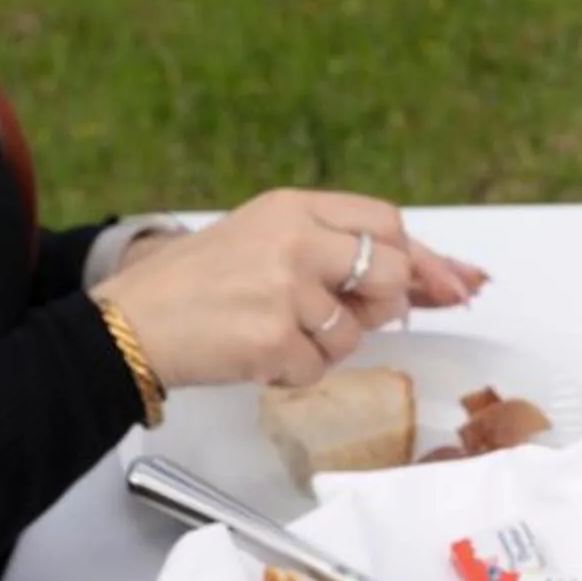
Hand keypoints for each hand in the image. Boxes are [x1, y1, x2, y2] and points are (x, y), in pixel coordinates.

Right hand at [93, 188, 487, 390]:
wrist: (125, 325)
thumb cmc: (193, 287)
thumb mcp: (264, 242)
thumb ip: (336, 252)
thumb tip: (430, 282)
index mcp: (291, 207)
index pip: (386, 224)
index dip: (425, 259)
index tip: (455, 285)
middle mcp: (294, 239)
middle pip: (392, 273)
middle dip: (385, 306)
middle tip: (349, 317)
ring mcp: (286, 288)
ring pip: (355, 331)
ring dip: (325, 346)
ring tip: (271, 332)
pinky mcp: (274, 337)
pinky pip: (319, 368)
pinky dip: (293, 373)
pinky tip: (254, 355)